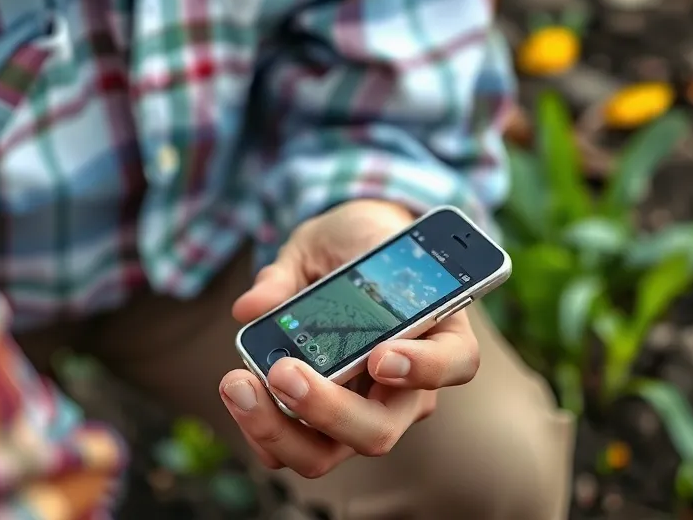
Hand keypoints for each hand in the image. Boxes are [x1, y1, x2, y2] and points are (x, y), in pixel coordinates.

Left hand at [220, 200, 479, 477]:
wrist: (345, 254)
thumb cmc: (353, 245)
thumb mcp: (328, 239)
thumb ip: (294, 270)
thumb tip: (254, 307)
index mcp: (434, 329)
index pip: (455, 361)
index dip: (424, 367)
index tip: (380, 356)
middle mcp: (406, 387)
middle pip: (380, 428)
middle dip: (327, 409)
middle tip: (282, 370)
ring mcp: (363, 412)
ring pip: (330, 453)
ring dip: (279, 429)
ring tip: (237, 384)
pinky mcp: (321, 425)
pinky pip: (293, 447)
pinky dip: (261, 430)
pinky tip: (238, 393)